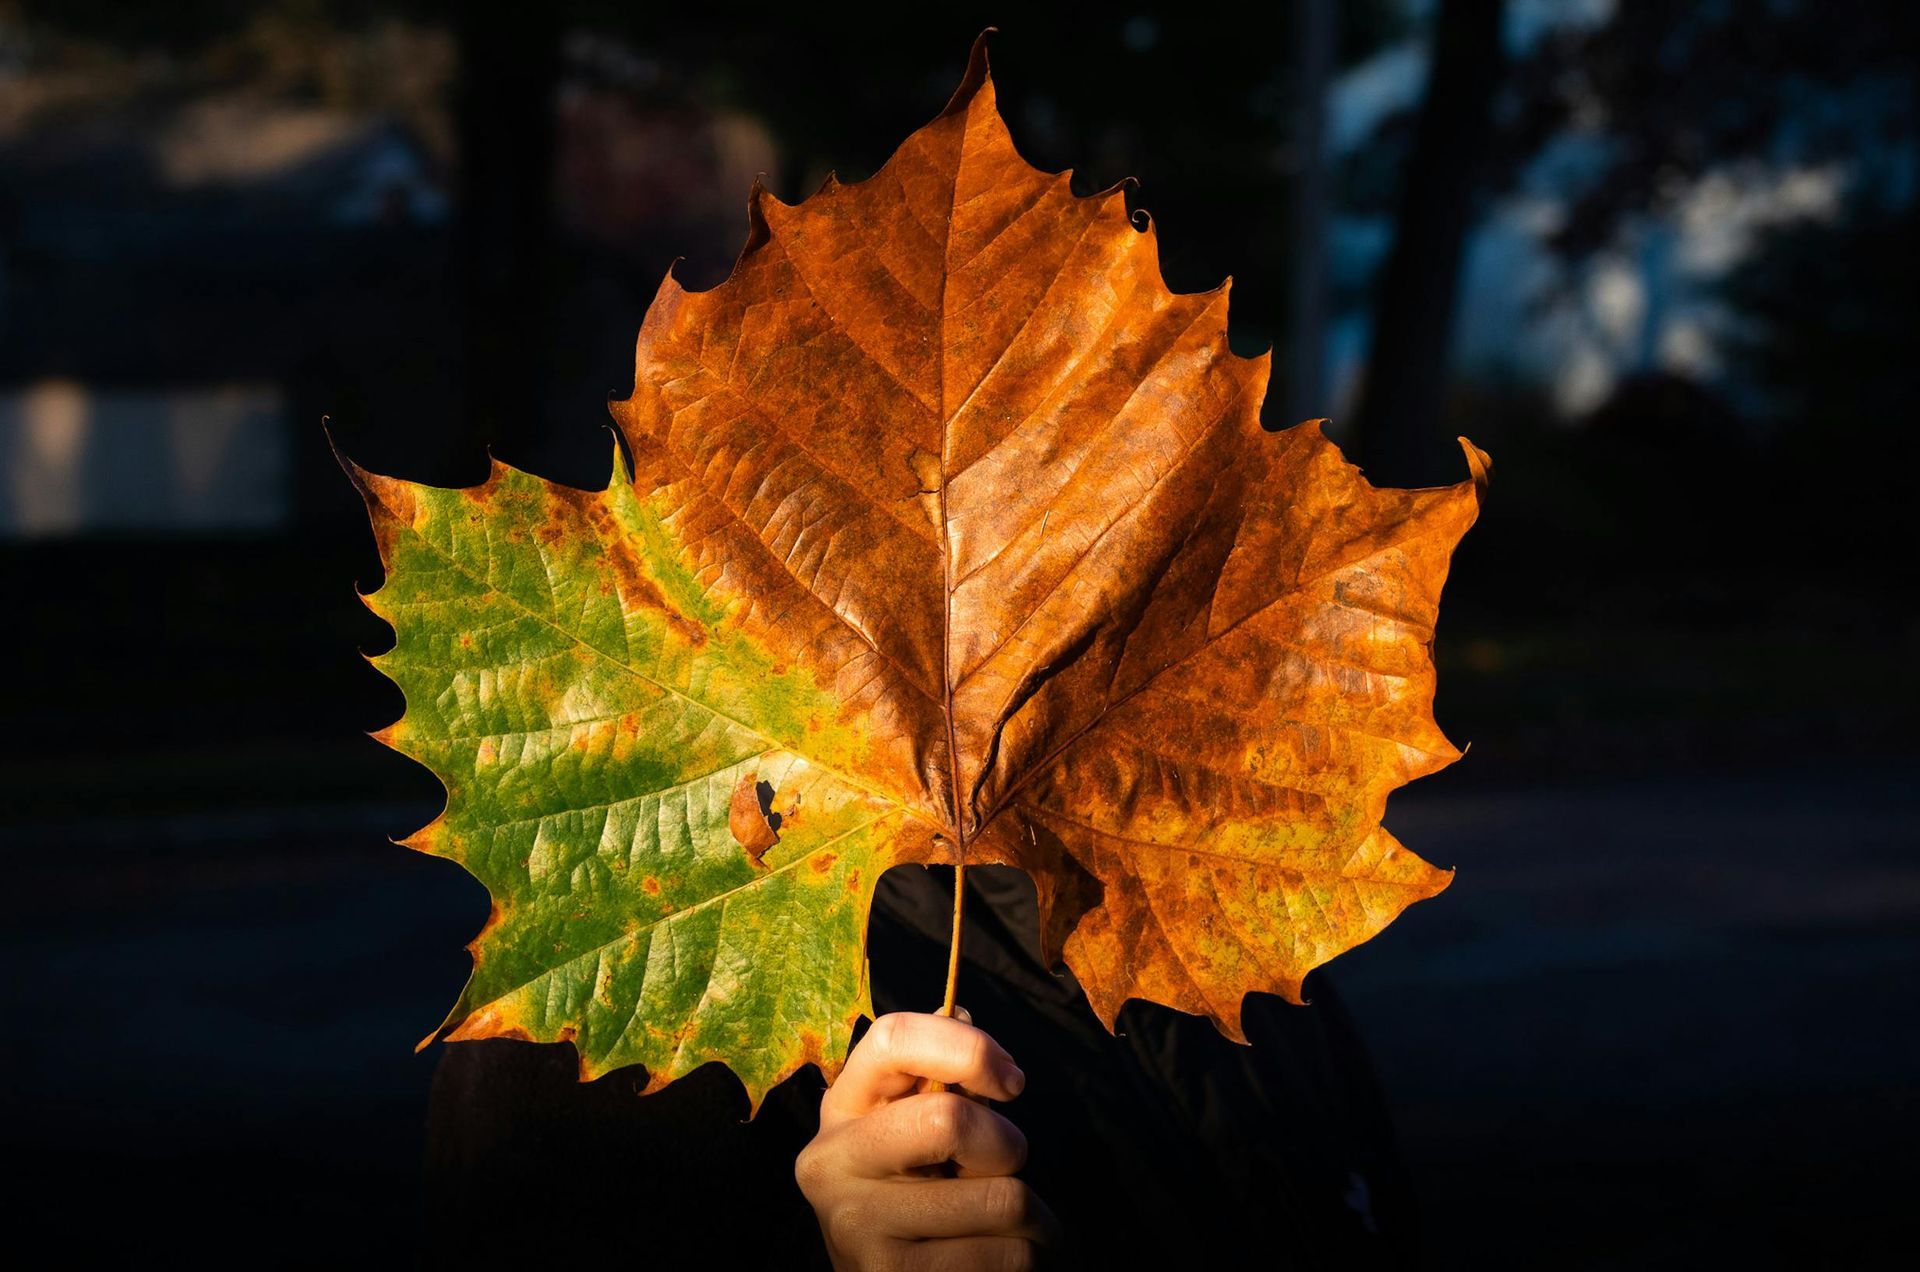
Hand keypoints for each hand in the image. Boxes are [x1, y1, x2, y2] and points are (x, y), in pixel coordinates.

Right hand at [795, 1011, 1060, 1269]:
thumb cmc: (911, 1188)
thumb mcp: (910, 1125)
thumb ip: (938, 1075)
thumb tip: (960, 1011)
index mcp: (842, 1107)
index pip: (894, 1038)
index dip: (968, 1046)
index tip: (1013, 1082)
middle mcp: (832, 1162)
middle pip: (950, 1119)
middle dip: (1007, 1143)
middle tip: (1006, 1164)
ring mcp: (856, 1226)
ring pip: (1000, 1199)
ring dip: (1031, 1212)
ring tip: (1011, 1221)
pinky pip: (1005, 1255)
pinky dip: (1026, 1255)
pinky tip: (1000, 1255)